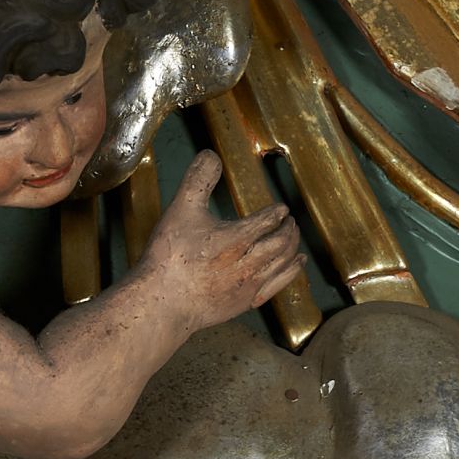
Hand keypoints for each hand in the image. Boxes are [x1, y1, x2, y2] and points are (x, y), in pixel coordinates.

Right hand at [138, 151, 303, 328]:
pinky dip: (292, 272)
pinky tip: (296, 266)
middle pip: (282, 242)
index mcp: (237, 237)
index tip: (280, 208)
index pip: (268, 220)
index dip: (276, 212)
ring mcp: (250, 284)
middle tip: (290, 221)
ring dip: (292, 247)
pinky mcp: (246, 302)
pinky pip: (278, 285)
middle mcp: (250, 261)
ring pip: (284, 262)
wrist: (162, 303)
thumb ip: (198, 180)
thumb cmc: (170, 259)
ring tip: (294, 238)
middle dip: (288, 229)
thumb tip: (210, 155)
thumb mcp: (180, 211)